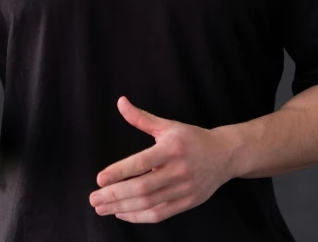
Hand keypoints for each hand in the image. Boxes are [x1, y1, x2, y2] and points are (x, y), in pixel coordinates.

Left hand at [89, 96, 231, 223]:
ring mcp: (184, 189)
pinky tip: (122, 212)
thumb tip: (120, 102)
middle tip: (94, 198)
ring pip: (149, 203)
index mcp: (171, 148)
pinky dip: (139, 216)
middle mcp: (178, 170)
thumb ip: (141, 118)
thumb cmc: (192, 138)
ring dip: (122, 207)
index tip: (100, 178)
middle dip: (115, 195)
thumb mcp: (168, 125)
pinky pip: (160, 214)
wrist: (224, 155)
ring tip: (102, 207)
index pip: (142, 163)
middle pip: (143, 188)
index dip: (120, 172)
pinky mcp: (187, 203)